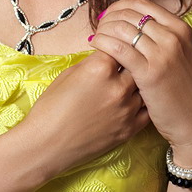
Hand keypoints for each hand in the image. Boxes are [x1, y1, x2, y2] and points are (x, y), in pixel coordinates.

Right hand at [21, 49, 149, 174]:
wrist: (46, 145)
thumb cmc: (50, 109)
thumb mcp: (67, 75)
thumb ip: (91, 63)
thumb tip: (105, 57)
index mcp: (100, 68)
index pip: (118, 46)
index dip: (114, 46)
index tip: (111, 49)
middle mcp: (118, 86)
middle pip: (135, 65)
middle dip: (128, 64)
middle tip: (119, 67)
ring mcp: (127, 109)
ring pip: (144, 87)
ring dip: (136, 84)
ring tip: (123, 86)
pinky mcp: (129, 129)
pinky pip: (146, 110)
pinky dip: (141, 104)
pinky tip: (131, 102)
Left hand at [88, 0, 191, 162]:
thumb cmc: (185, 91)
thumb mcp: (182, 56)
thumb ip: (163, 38)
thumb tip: (133, 25)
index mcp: (181, 28)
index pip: (143, 4)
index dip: (119, 7)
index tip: (108, 16)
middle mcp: (173, 37)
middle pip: (130, 14)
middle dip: (108, 18)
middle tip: (98, 28)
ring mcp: (163, 54)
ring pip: (122, 28)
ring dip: (103, 30)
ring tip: (96, 39)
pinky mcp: (150, 73)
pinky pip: (118, 48)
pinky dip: (102, 43)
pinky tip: (95, 47)